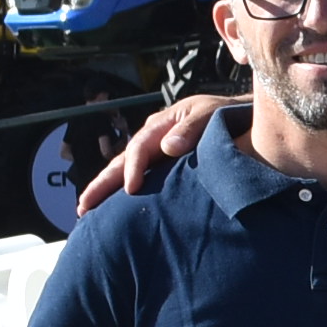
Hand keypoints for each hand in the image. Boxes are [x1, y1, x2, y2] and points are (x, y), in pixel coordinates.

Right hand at [75, 97, 226, 213]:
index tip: (131, 189)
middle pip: (121, 161)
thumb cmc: (227, 115)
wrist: (242, 117)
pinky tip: (111, 207)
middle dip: (102, 184)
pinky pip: (139, 178)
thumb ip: (192, 128)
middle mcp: (153, 138)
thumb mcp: (210, 114)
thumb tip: (168, 146)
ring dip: (106, 190)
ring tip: (87, 211)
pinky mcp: (162, 165)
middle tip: (84, 206)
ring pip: (124, 171)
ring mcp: (155, 152)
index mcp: (162, 124)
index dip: (134, 168)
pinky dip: (123, 191)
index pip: (140, 148)